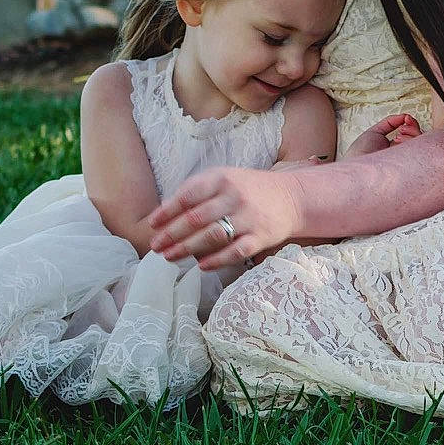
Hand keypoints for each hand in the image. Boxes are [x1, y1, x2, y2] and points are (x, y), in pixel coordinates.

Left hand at [145, 166, 304, 269]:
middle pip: (196, 219)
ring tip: (170, 257)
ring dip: (187, 248)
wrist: (291, 198)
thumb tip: (164, 213)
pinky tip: (201, 266)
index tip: (152, 225)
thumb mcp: (223, 178)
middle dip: (171, 234)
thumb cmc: (248, 189)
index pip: (187, 196)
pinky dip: (216, 260)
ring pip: (212, 236)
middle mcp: (234, 197)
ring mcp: (248, 218)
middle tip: (156, 246)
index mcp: (222, 179)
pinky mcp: (261, 237)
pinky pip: (235, 252)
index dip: (167, 212)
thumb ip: (196, 190)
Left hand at [343, 113, 422, 158]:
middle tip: (403, 126)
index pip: (409, 135)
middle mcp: (401, 154)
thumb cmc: (360, 153)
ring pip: (421, 144)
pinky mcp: (410, 164)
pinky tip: (400, 139)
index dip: (410, 125)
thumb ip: (389, 123)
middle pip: (418, 138)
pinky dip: (412, 140)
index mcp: (393, 148)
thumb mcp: (374, 132)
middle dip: (412, 127)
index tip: (406, 118)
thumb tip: (403, 116)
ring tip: (400, 133)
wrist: (357, 166)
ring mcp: (406, 159)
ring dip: (412, 133)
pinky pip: (420, 151)